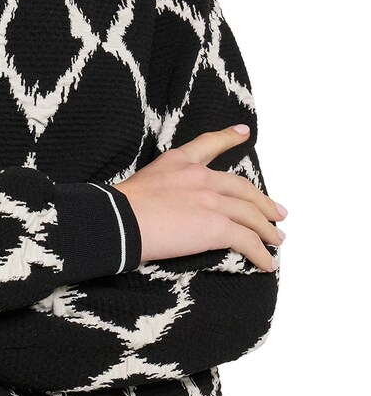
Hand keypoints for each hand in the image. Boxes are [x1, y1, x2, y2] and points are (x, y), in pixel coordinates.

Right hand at [111, 126, 286, 272]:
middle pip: (243, 188)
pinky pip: (247, 241)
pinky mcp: (217, 226)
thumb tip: (169, 205)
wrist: (119, 219)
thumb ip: (165, 186)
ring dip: (267, 231)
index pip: (209, 144)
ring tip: (276, 240)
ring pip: (251, 215)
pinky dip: (261, 254)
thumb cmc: (120, 206)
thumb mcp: (144, 180)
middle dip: (263, 202)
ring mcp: (211, 201)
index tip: (244, 132)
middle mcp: (200, 177)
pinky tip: (267, 263)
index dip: (229, 138)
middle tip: (277, 212)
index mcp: (179, 162)